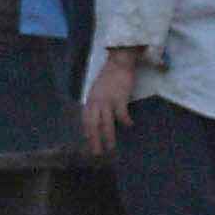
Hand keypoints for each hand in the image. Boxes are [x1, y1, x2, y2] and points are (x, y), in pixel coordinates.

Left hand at [74, 45, 146, 159]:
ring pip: (105, 123)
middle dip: (94, 140)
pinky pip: (121, 114)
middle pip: (92, 125)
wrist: (119, 62)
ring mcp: (107, 100)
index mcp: (90, 100)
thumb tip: (98, 115)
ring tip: (111, 147)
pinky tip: (129, 125)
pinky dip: (125, 121)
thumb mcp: (98, 90)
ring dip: (108, 136)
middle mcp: (96, 102)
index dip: (87, 133)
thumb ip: (96, 102)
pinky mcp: (119, 98)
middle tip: (97, 153)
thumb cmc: (110, 76)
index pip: (85, 120)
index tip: (89, 143)